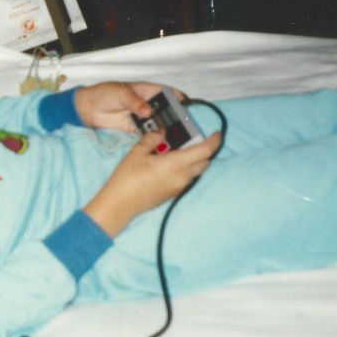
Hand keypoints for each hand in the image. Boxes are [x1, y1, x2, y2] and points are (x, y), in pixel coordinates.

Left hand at [75, 82, 184, 132]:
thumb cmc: (105, 94)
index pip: (167, 93)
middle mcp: (148, 104)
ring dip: (167, 130)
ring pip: (159, 123)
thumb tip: (148, 111)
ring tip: (177, 139)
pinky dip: (155, 138)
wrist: (88, 109)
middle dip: (176, 118)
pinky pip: (149, 133)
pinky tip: (162, 144)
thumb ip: (135, 102)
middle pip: (167, 111)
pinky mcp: (136, 129)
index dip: (178, 98)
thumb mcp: (121, 93)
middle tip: (184, 128)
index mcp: (147, 91)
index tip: (186, 107)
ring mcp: (143, 117)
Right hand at [83, 130, 221, 237]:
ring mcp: (179, 187)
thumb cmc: (128, 177)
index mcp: (177, 163)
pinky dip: (183, 170)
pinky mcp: (173, 194)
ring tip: (174, 153)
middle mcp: (183, 177)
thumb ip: (152, 139)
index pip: (205, 150)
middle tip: (190, 141)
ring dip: (192, 161)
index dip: (214, 141)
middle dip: (202, 150)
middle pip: (204, 162)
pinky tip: (166, 166)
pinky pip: (186, 179)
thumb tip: (162, 133)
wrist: (121, 204)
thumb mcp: (137, 152)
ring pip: (195, 171)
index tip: (216, 134)